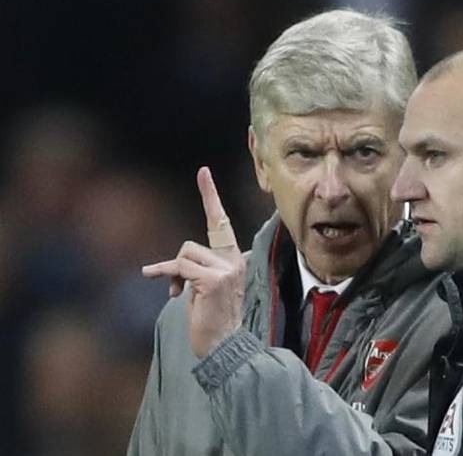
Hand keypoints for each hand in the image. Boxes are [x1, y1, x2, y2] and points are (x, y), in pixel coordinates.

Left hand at [142, 166, 246, 357]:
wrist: (224, 347)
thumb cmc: (211, 321)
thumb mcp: (205, 288)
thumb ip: (197, 269)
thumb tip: (170, 268)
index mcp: (235, 260)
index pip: (221, 223)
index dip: (210, 196)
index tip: (203, 172)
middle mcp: (235, 261)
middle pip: (192, 244)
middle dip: (177, 265)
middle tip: (177, 277)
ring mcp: (226, 270)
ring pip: (185, 255)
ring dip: (175, 275)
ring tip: (180, 295)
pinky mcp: (213, 280)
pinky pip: (180, 268)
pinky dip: (170, 279)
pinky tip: (173, 294)